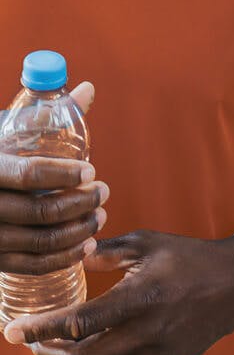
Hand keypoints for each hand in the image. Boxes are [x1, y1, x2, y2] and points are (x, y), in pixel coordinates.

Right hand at [0, 83, 107, 274]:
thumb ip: (45, 116)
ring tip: (99, 216)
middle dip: (80, 202)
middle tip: (104, 192)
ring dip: (78, 230)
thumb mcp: (7, 134)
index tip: (91, 170)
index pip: (28, 174)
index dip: (64, 174)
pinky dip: (63, 257)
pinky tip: (85, 244)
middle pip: (40, 211)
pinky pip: (32, 265)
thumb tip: (88, 89)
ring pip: (41, 241)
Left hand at [3, 229, 233, 354]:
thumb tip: (73, 255)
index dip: (40, 330)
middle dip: (46, 354)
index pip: (79, 323)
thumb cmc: (188, 257)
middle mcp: (149, 333)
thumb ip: (107, 252)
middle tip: (29, 342)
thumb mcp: (148, 243)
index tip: (12, 332)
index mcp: (141, 297)